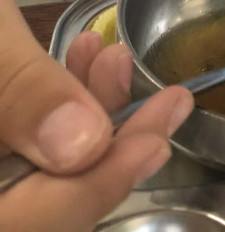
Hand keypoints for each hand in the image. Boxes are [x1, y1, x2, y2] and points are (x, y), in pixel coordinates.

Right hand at [0, 0, 193, 230]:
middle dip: (100, 153)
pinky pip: (13, 151)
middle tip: (160, 102)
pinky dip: (50, 112)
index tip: (157, 141)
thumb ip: (17, 91)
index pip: (18, 226)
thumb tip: (84, 147)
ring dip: (81, 124)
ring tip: (108, 58)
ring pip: (24, 180)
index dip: (92, 191)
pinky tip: (77, 60)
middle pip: (28, 212)